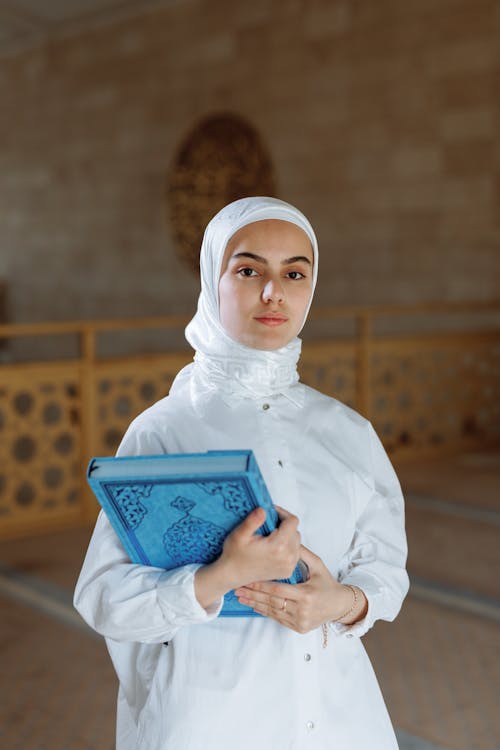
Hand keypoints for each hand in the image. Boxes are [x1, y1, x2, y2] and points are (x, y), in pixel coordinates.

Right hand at [194, 506, 300, 608]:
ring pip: (296, 541)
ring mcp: (289, 566)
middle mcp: (287, 558)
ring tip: (269, 536)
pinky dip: (287, 546)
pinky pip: (294, 552)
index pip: (292, 521)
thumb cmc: (234, 555)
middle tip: (267, 525)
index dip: (282, 513)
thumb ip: (253, 521)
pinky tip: (273, 547)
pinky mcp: (288, 571)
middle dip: (283, 525)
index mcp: (278, 547)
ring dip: (286, 535)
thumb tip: (263, 510)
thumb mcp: (239, 534)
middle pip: (295, 530)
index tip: (271, 513)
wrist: (232, 575)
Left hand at [234, 545, 363, 633]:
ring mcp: (300, 621)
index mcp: (306, 594)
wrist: (339, 606)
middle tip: (237, 588)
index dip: (261, 585)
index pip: (278, 590)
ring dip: (255, 604)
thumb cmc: (328, 583)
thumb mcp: (318, 565)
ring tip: (240, 597)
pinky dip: (265, 612)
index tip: (248, 580)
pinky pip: (278, 619)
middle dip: (253, 595)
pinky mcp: (298, 628)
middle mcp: (302, 610)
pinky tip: (253, 605)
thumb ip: (303, 553)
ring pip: (273, 612)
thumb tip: (289, 539)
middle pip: (272, 602)